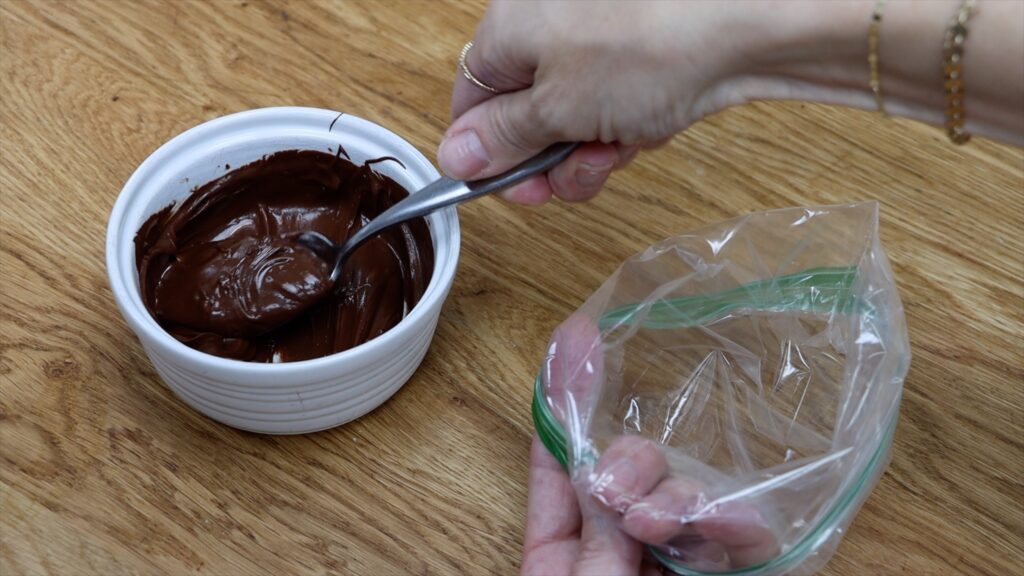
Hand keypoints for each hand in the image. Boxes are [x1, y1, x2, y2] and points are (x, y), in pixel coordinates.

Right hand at [442, 1, 757, 204]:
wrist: (750, 22)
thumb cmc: (646, 48)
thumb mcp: (558, 108)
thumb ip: (503, 136)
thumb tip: (455, 157)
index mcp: (509, 27)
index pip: (473, 100)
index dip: (488, 153)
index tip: (515, 189)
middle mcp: (547, 23)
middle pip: (525, 114)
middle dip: (550, 158)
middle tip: (572, 177)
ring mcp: (598, 38)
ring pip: (574, 117)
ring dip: (592, 150)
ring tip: (618, 149)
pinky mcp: (641, 54)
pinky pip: (614, 104)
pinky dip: (627, 128)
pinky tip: (649, 129)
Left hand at [522, 316, 778, 574]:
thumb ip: (594, 546)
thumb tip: (611, 486)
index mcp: (563, 557)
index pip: (559, 465)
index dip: (563, 401)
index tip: (575, 338)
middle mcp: (622, 552)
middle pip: (628, 470)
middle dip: (630, 460)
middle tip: (621, 491)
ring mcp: (680, 564)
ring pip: (686, 494)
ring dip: (677, 495)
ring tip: (657, 523)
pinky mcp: (733, 574)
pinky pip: (743, 540)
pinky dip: (739, 521)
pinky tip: (727, 518)